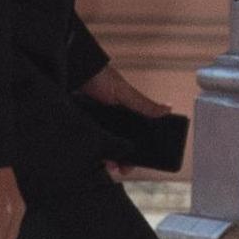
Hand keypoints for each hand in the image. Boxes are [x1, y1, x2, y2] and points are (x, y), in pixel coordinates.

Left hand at [79, 65, 171, 180]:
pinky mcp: (78, 123)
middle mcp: (107, 118)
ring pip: (101, 144)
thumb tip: (168, 109)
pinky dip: (89, 149)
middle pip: (117, 142)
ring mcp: (93, 122)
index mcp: (121, 111)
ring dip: (104, 156)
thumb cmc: (98, 75)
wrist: (71, 70)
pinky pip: (85, 140)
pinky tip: (91, 156)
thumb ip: (144, 104)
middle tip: (122, 168)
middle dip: (120, 156)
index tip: (136, 161)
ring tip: (106, 165)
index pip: (132, 134)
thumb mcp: (124, 92)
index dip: (135, 149)